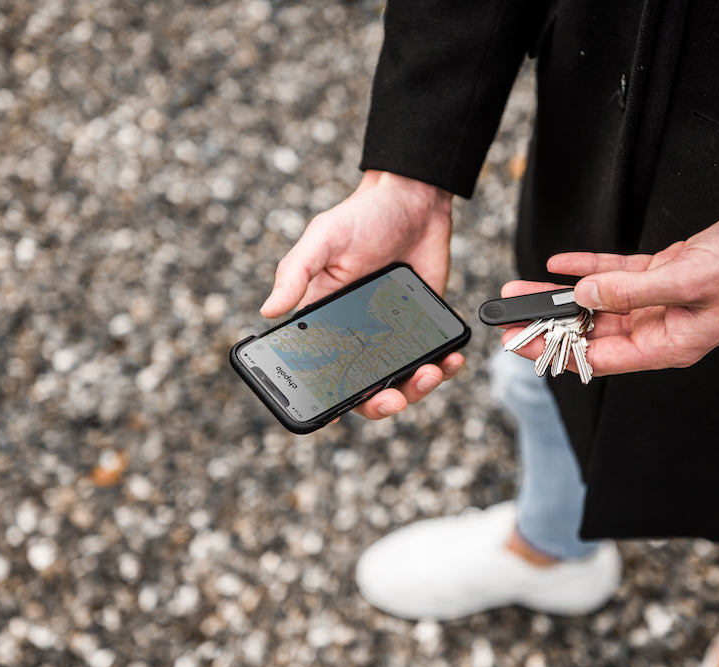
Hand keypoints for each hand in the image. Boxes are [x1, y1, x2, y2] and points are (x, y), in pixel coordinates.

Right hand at [260, 170, 464, 418]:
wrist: (414, 201)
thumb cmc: (362, 217)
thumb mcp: (323, 239)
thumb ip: (295, 272)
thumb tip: (268, 310)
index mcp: (327, 321)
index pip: (321, 370)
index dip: (326, 397)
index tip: (334, 414)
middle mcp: (358, 335)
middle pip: (365, 388)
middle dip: (380, 402)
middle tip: (394, 399)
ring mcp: (393, 334)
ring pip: (402, 380)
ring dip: (417, 388)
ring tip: (430, 373)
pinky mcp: (425, 326)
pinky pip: (433, 358)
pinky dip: (444, 367)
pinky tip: (450, 360)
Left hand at [501, 182, 718, 375]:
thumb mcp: (686, 279)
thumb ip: (629, 291)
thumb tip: (582, 297)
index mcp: (670, 345)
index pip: (598, 357)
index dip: (553, 351)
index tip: (517, 343)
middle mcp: (663, 328)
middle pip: (592, 330)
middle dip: (548, 321)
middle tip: (507, 313)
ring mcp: (664, 300)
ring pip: (599, 302)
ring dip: (561, 294)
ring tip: (520, 290)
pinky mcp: (668, 272)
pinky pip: (618, 275)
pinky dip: (588, 269)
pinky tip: (558, 264)